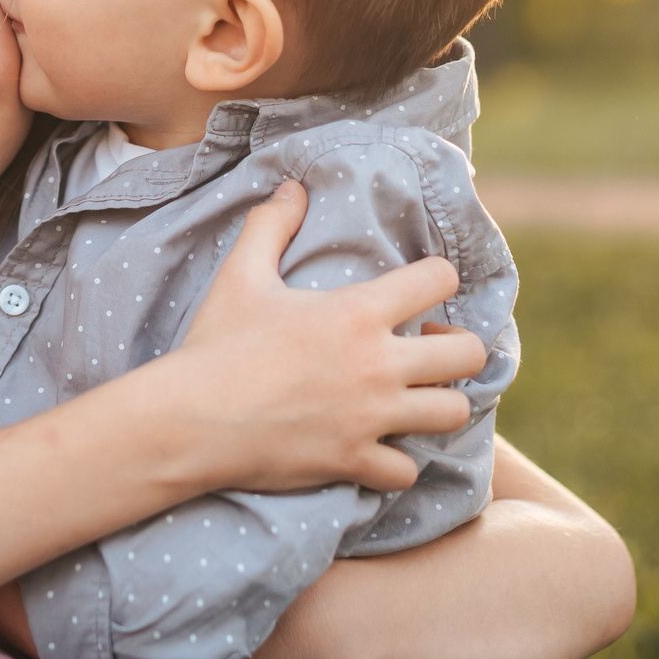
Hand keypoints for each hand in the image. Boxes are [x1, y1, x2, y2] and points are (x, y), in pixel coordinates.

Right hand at [153, 181, 486, 495]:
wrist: (190, 420)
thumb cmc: (217, 344)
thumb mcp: (241, 275)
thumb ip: (271, 225)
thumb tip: (292, 187)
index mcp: (357, 312)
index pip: (440, 279)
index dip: (437, 278)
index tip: (421, 290)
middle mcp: (377, 364)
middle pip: (468, 354)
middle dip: (457, 349)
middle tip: (429, 351)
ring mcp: (371, 418)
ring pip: (453, 414)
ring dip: (437, 406)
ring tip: (414, 401)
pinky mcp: (354, 462)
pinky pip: (408, 471)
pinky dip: (396, 463)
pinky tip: (376, 449)